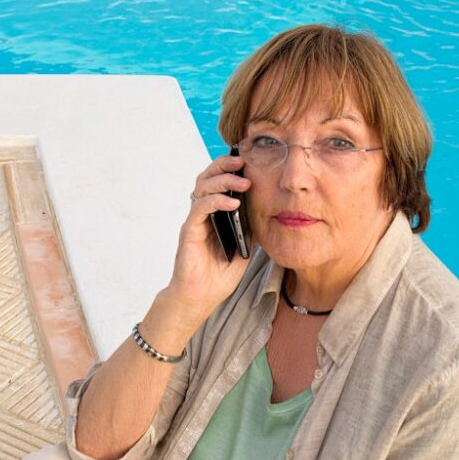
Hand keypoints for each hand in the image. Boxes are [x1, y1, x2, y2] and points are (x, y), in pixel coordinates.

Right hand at [164, 154, 251, 325]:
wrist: (201, 297)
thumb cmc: (219, 274)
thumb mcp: (245, 246)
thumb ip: (250, 227)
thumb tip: (269, 208)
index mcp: (215, 214)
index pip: (219, 181)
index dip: (231, 169)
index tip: (249, 162)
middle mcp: (203, 213)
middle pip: (207, 177)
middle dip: (224, 166)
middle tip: (242, 162)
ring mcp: (195, 221)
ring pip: (202, 187)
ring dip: (223, 180)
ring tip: (243, 182)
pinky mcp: (190, 231)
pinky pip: (200, 208)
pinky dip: (216, 201)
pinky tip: (232, 203)